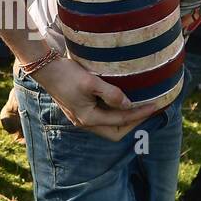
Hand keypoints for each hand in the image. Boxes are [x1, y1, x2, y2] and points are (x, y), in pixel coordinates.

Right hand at [31, 55, 157, 141]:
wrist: (45, 68)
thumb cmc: (67, 73)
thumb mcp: (90, 82)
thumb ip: (111, 94)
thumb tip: (128, 104)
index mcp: (88, 118)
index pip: (121, 121)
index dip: (140, 114)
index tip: (155, 105)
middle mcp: (84, 122)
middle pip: (115, 132)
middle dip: (133, 124)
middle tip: (147, 111)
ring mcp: (81, 118)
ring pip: (108, 126)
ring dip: (124, 120)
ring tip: (138, 108)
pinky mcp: (79, 110)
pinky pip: (102, 118)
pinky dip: (114, 114)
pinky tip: (120, 103)